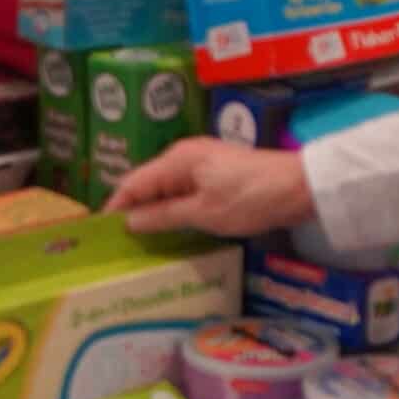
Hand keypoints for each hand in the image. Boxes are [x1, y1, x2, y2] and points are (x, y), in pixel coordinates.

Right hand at [106, 138, 311, 236]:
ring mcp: (202, 163)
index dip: (115, 207)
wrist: (299, 187)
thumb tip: (130, 221)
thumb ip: (164, 216)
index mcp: (177, 160)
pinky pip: (184, 191)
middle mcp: (184, 155)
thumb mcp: (204, 212)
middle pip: (147, 183)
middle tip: (117, 242)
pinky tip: (171, 228)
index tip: (99, 233)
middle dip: (132, 209)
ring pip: (166, 188)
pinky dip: (173, 208)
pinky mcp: (217, 174)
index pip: (132, 183)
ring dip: (153, 211)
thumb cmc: (250, 198)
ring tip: (139, 240)